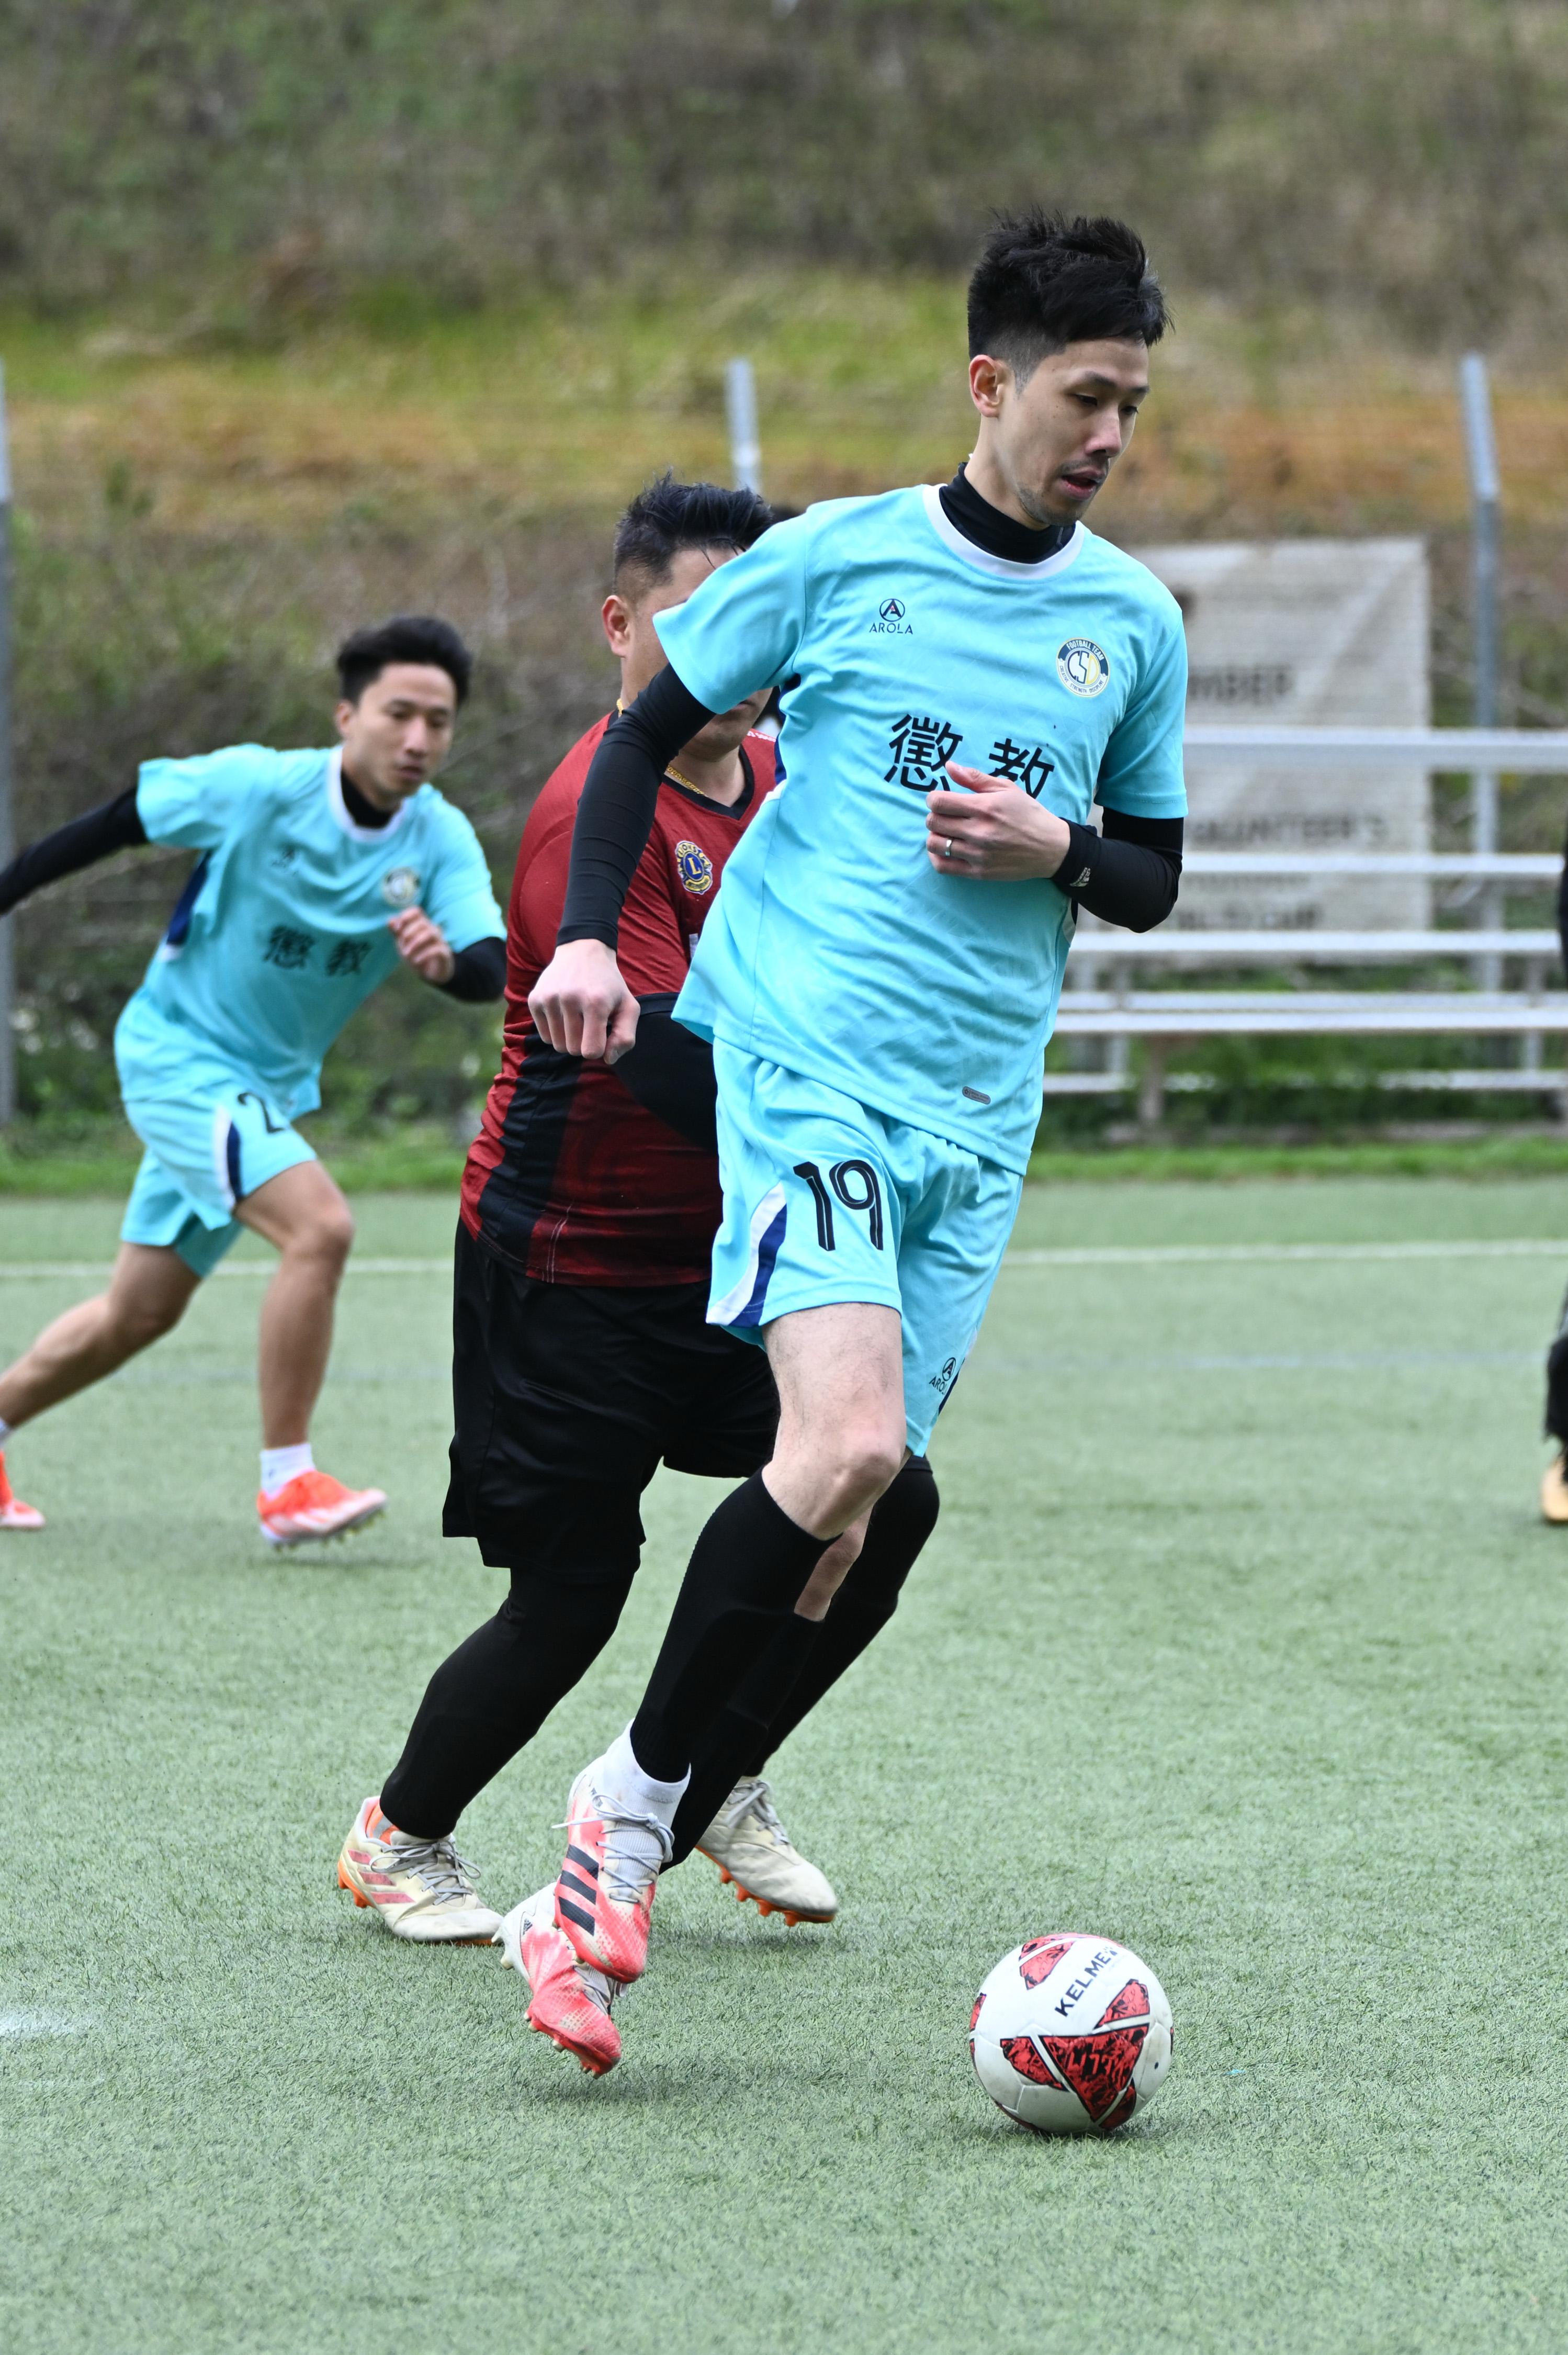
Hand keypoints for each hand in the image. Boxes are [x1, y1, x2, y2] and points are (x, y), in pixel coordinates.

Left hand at [389, 906, 455, 985]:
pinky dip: (424, 954)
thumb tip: (390, 921)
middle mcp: (432, 929)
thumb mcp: (403, 943)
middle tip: (402, 947)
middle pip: (422, 922)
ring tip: (407, 954)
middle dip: (409, 933)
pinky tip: (416, 961)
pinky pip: (437, 949)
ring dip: (416, 943)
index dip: (405, 916)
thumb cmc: (416, 954)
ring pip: (431, 933)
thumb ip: (397, 932)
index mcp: (421, 924)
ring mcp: (440, 940)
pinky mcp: (445, 953)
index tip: (396, 929)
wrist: (431, 973)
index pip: (416, 911)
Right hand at [528, 937, 639, 1063]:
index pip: (591, 1051)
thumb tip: (608, 1059)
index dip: (599, 1048)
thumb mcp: (628, 1006)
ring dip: (568, 1038)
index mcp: (596, 1002)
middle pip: (573, 1050)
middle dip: (583, 1043)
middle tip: (589, 1022)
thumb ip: (625, 1037)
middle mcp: (569, 998)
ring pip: (557, 1045)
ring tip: (577, 1017)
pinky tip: (563, 1013)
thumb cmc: (609, 985)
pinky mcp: (535, 999)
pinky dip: (555, 1031)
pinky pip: (544, 1036)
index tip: (602, 1033)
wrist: (583, 952)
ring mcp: (549, 998)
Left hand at [925, 763, 1071, 880]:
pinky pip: (943, 866)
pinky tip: (945, 848)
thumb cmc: (1028, 814)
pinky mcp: (978, 872)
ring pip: (935, 844)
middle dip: (935, 815)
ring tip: (947, 831)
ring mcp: (978, 854)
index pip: (939, 802)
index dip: (934, 798)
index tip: (941, 799)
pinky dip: (937, 856)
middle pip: (933, 822)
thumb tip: (949, 766)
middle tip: (946, 815)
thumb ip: (975, 778)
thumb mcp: (1006, 788)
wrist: (1050, 847)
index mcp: (985, 807)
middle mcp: (979, 831)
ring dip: (936, 835)